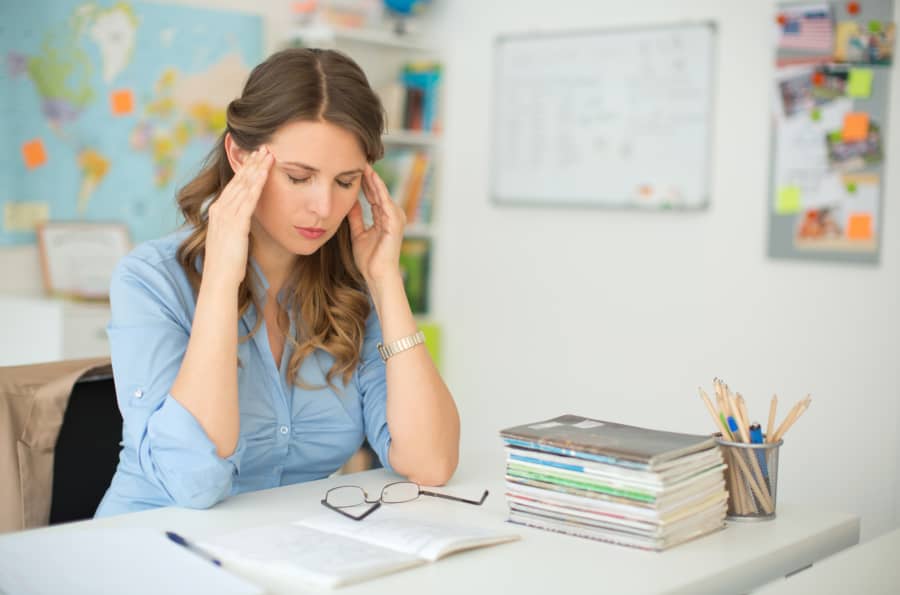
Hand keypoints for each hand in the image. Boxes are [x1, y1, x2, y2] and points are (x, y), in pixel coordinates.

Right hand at [203, 147, 273, 287]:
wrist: (219, 280)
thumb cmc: (227, 265)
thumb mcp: (231, 239)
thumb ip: (236, 226)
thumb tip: (245, 222)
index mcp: (217, 212)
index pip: (233, 186)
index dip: (245, 170)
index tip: (256, 158)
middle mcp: (219, 209)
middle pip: (238, 181)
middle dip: (251, 163)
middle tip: (264, 147)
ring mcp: (226, 215)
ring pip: (244, 186)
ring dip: (256, 168)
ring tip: (268, 153)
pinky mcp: (235, 223)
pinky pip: (248, 199)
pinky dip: (257, 183)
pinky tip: (266, 172)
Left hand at [347, 165, 405, 287]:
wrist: (377, 274)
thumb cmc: (369, 259)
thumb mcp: (358, 233)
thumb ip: (356, 217)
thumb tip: (350, 202)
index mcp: (384, 218)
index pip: (374, 195)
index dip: (365, 182)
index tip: (355, 169)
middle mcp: (392, 215)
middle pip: (379, 191)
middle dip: (369, 176)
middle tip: (359, 160)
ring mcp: (395, 218)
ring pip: (382, 193)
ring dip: (374, 179)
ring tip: (365, 165)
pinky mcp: (394, 222)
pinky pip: (385, 201)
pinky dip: (379, 189)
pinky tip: (371, 179)